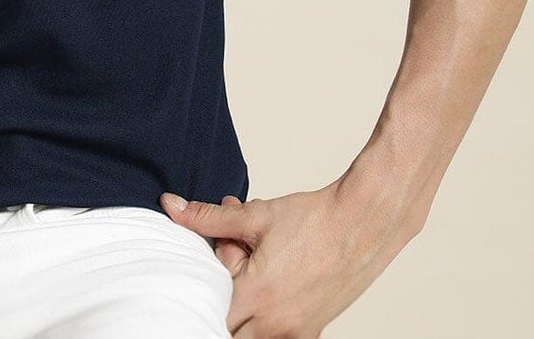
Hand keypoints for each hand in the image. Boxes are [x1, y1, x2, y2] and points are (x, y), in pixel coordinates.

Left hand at [159, 177, 418, 336]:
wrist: (362, 222)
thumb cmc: (313, 219)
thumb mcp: (255, 216)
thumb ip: (208, 218)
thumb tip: (171, 207)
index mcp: (258, 296)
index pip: (209, 314)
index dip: (199, 294)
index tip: (199, 276)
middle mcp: (276, 323)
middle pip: (228, 330)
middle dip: (218, 305)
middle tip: (225, 277)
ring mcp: (296, 332)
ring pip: (252, 337)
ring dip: (242, 314)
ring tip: (249, 280)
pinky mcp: (312, 331)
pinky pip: (276, 337)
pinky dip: (264, 321)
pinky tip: (268, 288)